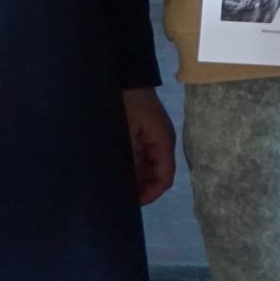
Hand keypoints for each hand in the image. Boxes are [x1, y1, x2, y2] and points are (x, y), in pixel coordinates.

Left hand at [123, 87, 175, 206]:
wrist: (124, 76)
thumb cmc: (127, 104)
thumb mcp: (126, 133)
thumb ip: (129, 159)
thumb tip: (125, 184)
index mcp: (163, 143)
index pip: (164, 178)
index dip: (151, 194)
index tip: (131, 204)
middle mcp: (160, 144)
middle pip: (156, 176)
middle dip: (141, 189)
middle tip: (119, 198)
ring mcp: (151, 139)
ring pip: (147, 168)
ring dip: (134, 179)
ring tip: (115, 186)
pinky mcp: (140, 134)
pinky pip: (139, 158)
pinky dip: (130, 168)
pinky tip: (115, 172)